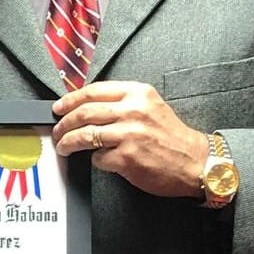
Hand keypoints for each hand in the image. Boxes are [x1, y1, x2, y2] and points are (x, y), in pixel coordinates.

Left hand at [53, 81, 209, 198]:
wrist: (196, 162)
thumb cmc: (171, 137)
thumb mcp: (151, 107)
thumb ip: (123, 103)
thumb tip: (87, 107)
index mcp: (138, 94)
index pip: (93, 91)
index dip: (70, 100)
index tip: (59, 108)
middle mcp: (133, 111)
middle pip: (84, 112)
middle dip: (64, 123)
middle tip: (57, 131)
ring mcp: (129, 134)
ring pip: (84, 135)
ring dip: (68, 143)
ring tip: (63, 147)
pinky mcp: (127, 157)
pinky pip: (97, 158)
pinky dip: (95, 160)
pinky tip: (101, 161)